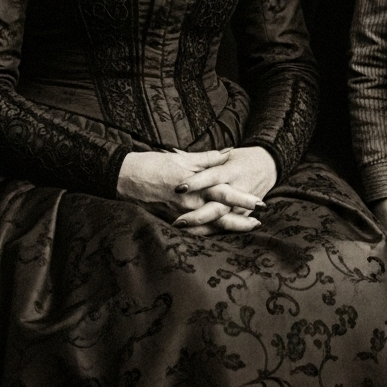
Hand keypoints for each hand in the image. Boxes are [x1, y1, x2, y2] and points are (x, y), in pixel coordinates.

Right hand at [117, 147, 261, 225]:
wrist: (125, 178)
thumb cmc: (153, 164)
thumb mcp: (182, 157)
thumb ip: (208, 158)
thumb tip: (229, 152)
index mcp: (195, 184)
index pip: (225, 193)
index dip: (244, 198)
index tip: (261, 202)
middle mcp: (190, 202)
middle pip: (221, 214)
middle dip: (242, 219)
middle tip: (260, 221)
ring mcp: (181, 214)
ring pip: (210, 225)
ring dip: (229, 228)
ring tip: (246, 228)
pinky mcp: (171, 221)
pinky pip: (194, 231)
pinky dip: (209, 233)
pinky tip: (220, 234)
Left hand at [174, 146, 277, 233]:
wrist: (270, 167)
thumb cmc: (243, 159)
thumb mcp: (228, 155)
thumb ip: (207, 158)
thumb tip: (178, 154)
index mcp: (232, 171)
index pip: (213, 177)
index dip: (197, 182)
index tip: (178, 187)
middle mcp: (237, 189)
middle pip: (218, 206)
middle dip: (198, 215)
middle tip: (178, 221)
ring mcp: (242, 205)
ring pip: (221, 221)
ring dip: (201, 227)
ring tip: (182, 230)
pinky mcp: (244, 215)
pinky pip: (225, 227)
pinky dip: (210, 231)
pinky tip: (192, 235)